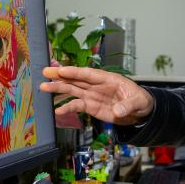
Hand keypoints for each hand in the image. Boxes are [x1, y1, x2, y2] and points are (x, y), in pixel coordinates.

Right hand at [40, 66, 154, 124]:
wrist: (139, 113)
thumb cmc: (140, 101)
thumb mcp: (138, 102)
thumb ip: (128, 105)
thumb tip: (118, 111)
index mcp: (108, 79)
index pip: (89, 74)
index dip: (75, 72)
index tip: (62, 71)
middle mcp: (97, 85)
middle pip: (76, 79)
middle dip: (61, 76)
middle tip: (45, 73)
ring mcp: (92, 95)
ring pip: (73, 90)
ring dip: (58, 89)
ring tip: (44, 88)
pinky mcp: (91, 106)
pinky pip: (76, 106)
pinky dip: (67, 108)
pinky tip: (57, 111)